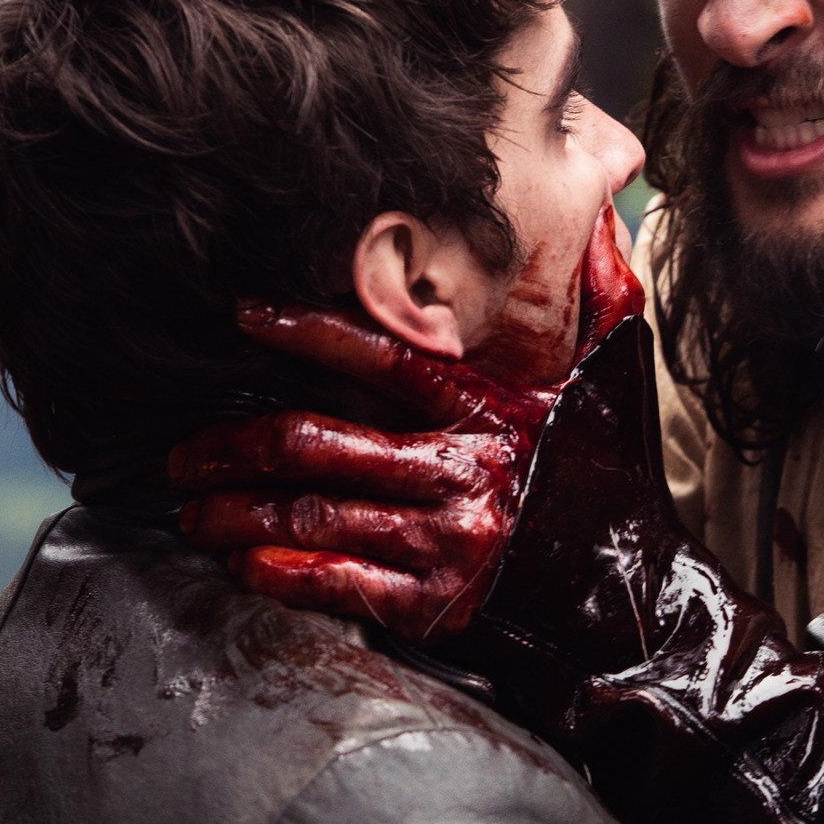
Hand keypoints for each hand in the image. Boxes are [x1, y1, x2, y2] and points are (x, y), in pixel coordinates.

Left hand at [171, 207, 641, 639]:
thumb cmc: (608, 486)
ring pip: (310, 514)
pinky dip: (281, 575)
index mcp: (491, 409)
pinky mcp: (436, 603)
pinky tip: (243, 566)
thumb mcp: (612, 383)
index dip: (308, 331)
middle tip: (185, 452)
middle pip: (317, 442)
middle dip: (234, 445)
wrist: (638, 600)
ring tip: (192, 510)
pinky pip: (337, 583)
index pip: (386, 354)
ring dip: (236, 514)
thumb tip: (605, 220)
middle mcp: (461, 470)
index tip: (246, 314)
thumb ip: (599, 300)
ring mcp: (444, 541)